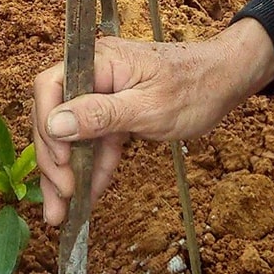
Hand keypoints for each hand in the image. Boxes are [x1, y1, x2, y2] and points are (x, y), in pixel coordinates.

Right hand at [30, 19, 273, 225]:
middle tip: (61, 196)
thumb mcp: (149, 108)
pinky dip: (92, 168)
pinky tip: (88, 196)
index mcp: (98, 61)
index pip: (50, 86)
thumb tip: (55, 124)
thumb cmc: (195, 88)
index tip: (59, 161)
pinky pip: (95, 141)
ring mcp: (103, 93)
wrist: (227, 82)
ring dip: (66, 172)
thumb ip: (101, 115)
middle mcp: (94, 74)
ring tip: (60, 212)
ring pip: (72, 134)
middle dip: (53, 159)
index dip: (46, 124)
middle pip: (55, 115)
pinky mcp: (116, 111)